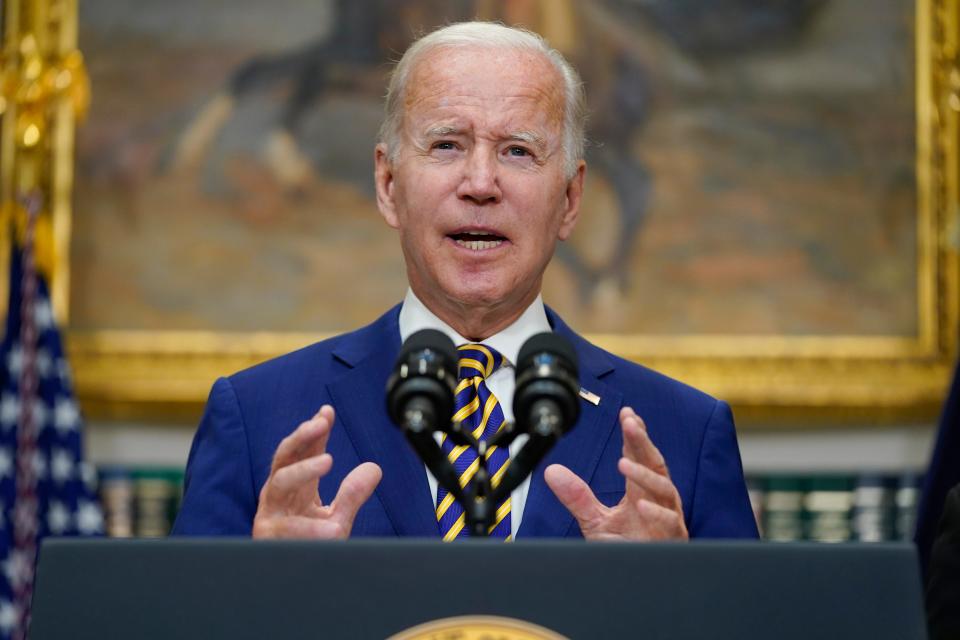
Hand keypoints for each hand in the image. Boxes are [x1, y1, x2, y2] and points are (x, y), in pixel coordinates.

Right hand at [252, 405, 381, 538]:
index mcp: (294, 487)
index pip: (303, 452)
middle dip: (301, 437)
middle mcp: (278, 497)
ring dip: (304, 469)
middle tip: (320, 422)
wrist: (296, 587)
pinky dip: (311, 528)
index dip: (315, 431)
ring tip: (327, 459)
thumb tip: (372, 467)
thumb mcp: (338, 518)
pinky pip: (289, 529)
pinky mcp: (270, 538)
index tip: (327, 412)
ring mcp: (271, 516)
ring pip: (280, 483)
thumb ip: (352, 493)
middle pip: (283, 457)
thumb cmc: (312, 548)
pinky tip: (332, 527)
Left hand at [544, 406, 687, 540]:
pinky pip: (668, 522)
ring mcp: (667, 517)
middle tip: (629, 422)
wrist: (641, 579)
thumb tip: (552, 472)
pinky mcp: (671, 538)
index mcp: (641, 492)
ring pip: (664, 489)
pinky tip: (642, 505)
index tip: (626, 415)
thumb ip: (577, 497)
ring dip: (644, 474)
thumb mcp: (595, 521)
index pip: (640, 457)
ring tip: (624, 463)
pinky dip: (657, 513)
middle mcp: (657, 499)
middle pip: (654, 463)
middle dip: (642, 442)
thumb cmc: (627, 548)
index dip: (635, 436)